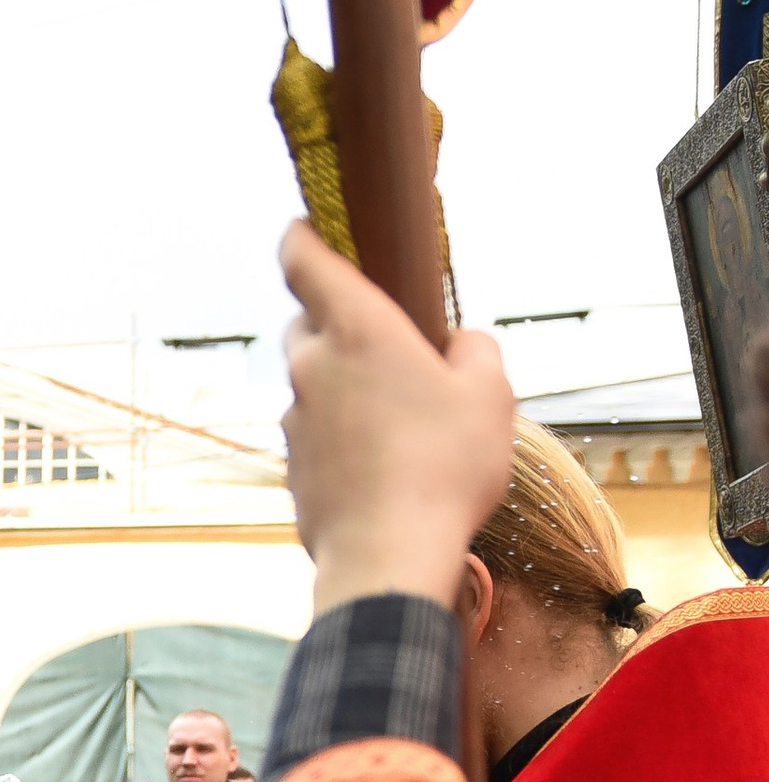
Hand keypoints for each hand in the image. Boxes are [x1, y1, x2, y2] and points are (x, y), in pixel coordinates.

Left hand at [278, 221, 514, 615]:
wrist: (388, 555)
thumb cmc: (445, 467)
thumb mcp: (491, 394)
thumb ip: (475, 349)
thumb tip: (458, 344)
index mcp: (356, 331)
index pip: (304, 262)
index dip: (300, 237)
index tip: (304, 226)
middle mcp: (312, 368)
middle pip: (306, 324)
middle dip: (333, 320)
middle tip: (381, 336)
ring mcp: (294, 420)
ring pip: (310, 383)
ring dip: (342, 385)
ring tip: (397, 413)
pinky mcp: (291, 465)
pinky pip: (313, 432)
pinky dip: (337, 432)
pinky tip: (380, 460)